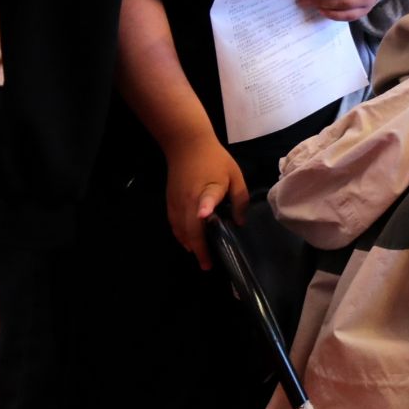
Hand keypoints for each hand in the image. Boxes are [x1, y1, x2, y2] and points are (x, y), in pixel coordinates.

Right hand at [165, 133, 248, 269]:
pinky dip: (181, 235)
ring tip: (200, 257)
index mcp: (207, 189)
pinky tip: (189, 242)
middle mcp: (188, 199)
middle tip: (208, 264)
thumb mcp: (235, 175)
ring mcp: (176, 202)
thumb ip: (239, 199)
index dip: (206, 207)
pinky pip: (174, 224)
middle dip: (198, 248)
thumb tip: (239, 222)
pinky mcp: (169, 202)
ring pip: (180, 229)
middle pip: (190, 228)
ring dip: (189, 244)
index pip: (207, 199)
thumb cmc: (215, 159)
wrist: (187, 144)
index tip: (205, 216)